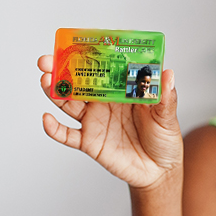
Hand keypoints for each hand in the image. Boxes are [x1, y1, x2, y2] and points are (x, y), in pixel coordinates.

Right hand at [38, 55, 181, 188]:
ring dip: (55, 92)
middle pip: (78, 82)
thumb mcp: (167, 116)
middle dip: (61, 70)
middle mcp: (104, 102)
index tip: (75, 44)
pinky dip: (54, 128)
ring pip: (68, 103)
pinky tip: (47, 119)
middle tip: (49, 60)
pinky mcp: (89, 142)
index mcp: (121, 90)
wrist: (158, 171)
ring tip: (46, 80)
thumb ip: (166, 97)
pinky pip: (67, 134)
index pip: (102, 69)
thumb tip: (168, 73)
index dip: (88, 57)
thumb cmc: (164, 139)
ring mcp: (94, 121)